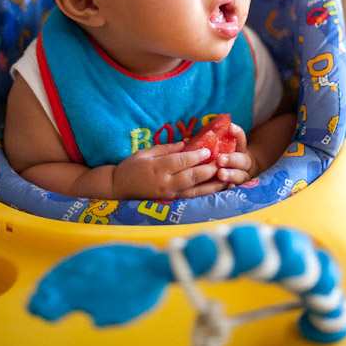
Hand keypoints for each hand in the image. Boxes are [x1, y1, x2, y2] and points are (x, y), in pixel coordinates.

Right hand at [112, 141, 229, 199]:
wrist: (118, 188)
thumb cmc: (131, 166)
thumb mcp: (146, 152)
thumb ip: (167, 148)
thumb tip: (186, 143)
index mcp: (157, 168)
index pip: (180, 162)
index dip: (196, 156)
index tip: (210, 150)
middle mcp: (165, 183)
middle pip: (191, 177)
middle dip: (209, 170)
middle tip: (223, 162)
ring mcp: (168, 195)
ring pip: (195, 191)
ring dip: (212, 186)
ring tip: (227, 179)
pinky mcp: (170, 202)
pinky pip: (191, 198)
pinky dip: (205, 194)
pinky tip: (217, 190)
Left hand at [215, 123, 255, 186]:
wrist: (243, 171)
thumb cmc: (226, 156)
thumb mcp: (223, 147)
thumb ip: (211, 142)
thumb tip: (186, 140)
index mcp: (240, 149)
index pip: (241, 139)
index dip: (237, 133)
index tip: (230, 127)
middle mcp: (244, 163)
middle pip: (242, 160)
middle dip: (232, 159)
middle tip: (220, 159)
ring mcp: (242, 176)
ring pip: (240, 176)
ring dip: (231, 175)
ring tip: (220, 174)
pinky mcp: (236, 187)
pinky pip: (234, 189)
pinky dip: (230, 188)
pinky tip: (226, 187)